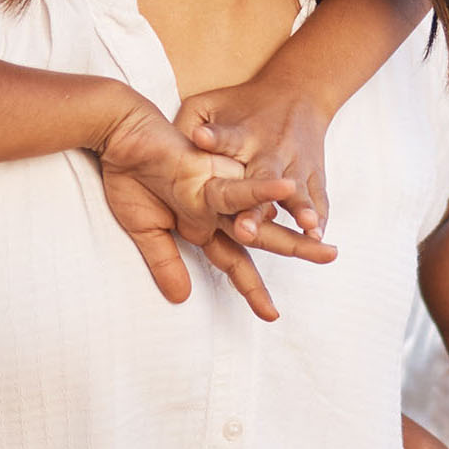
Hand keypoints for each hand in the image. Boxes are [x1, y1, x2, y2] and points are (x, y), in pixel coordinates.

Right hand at [97, 99, 335, 321]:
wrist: (118, 134)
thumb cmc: (128, 177)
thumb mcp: (145, 230)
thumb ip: (165, 262)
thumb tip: (181, 298)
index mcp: (202, 225)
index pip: (235, 261)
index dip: (252, 287)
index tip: (271, 314)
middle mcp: (216, 208)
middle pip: (262, 234)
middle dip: (295, 247)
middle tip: (330, 255)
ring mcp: (216, 188)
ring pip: (259, 211)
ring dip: (288, 226)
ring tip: (318, 235)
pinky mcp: (209, 171)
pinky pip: (238, 185)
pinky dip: (259, 190)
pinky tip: (285, 191)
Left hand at [177, 76, 333, 242]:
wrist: (299, 91)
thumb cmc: (243, 103)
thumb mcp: (208, 104)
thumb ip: (186, 124)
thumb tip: (167, 152)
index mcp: (242, 133)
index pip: (225, 137)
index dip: (213, 138)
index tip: (200, 138)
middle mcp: (269, 149)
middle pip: (263, 177)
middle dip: (259, 197)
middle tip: (245, 226)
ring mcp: (295, 163)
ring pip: (297, 191)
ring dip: (300, 209)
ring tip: (306, 228)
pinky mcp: (313, 174)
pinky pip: (318, 198)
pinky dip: (320, 216)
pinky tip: (319, 236)